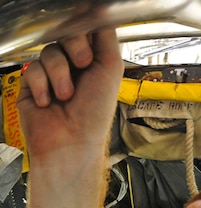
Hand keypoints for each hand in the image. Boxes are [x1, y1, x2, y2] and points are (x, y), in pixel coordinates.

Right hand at [17, 29, 122, 163]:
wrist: (71, 143)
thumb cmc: (95, 114)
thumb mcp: (110, 70)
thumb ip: (105, 39)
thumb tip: (100, 13)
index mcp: (94, 64)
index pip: (86, 33)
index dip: (84, 29)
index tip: (85, 27)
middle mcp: (73, 67)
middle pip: (65, 35)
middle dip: (74, 47)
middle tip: (82, 64)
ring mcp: (52, 75)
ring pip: (49, 52)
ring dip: (59, 74)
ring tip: (66, 96)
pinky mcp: (32, 85)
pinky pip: (32, 70)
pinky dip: (42, 86)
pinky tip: (48, 102)